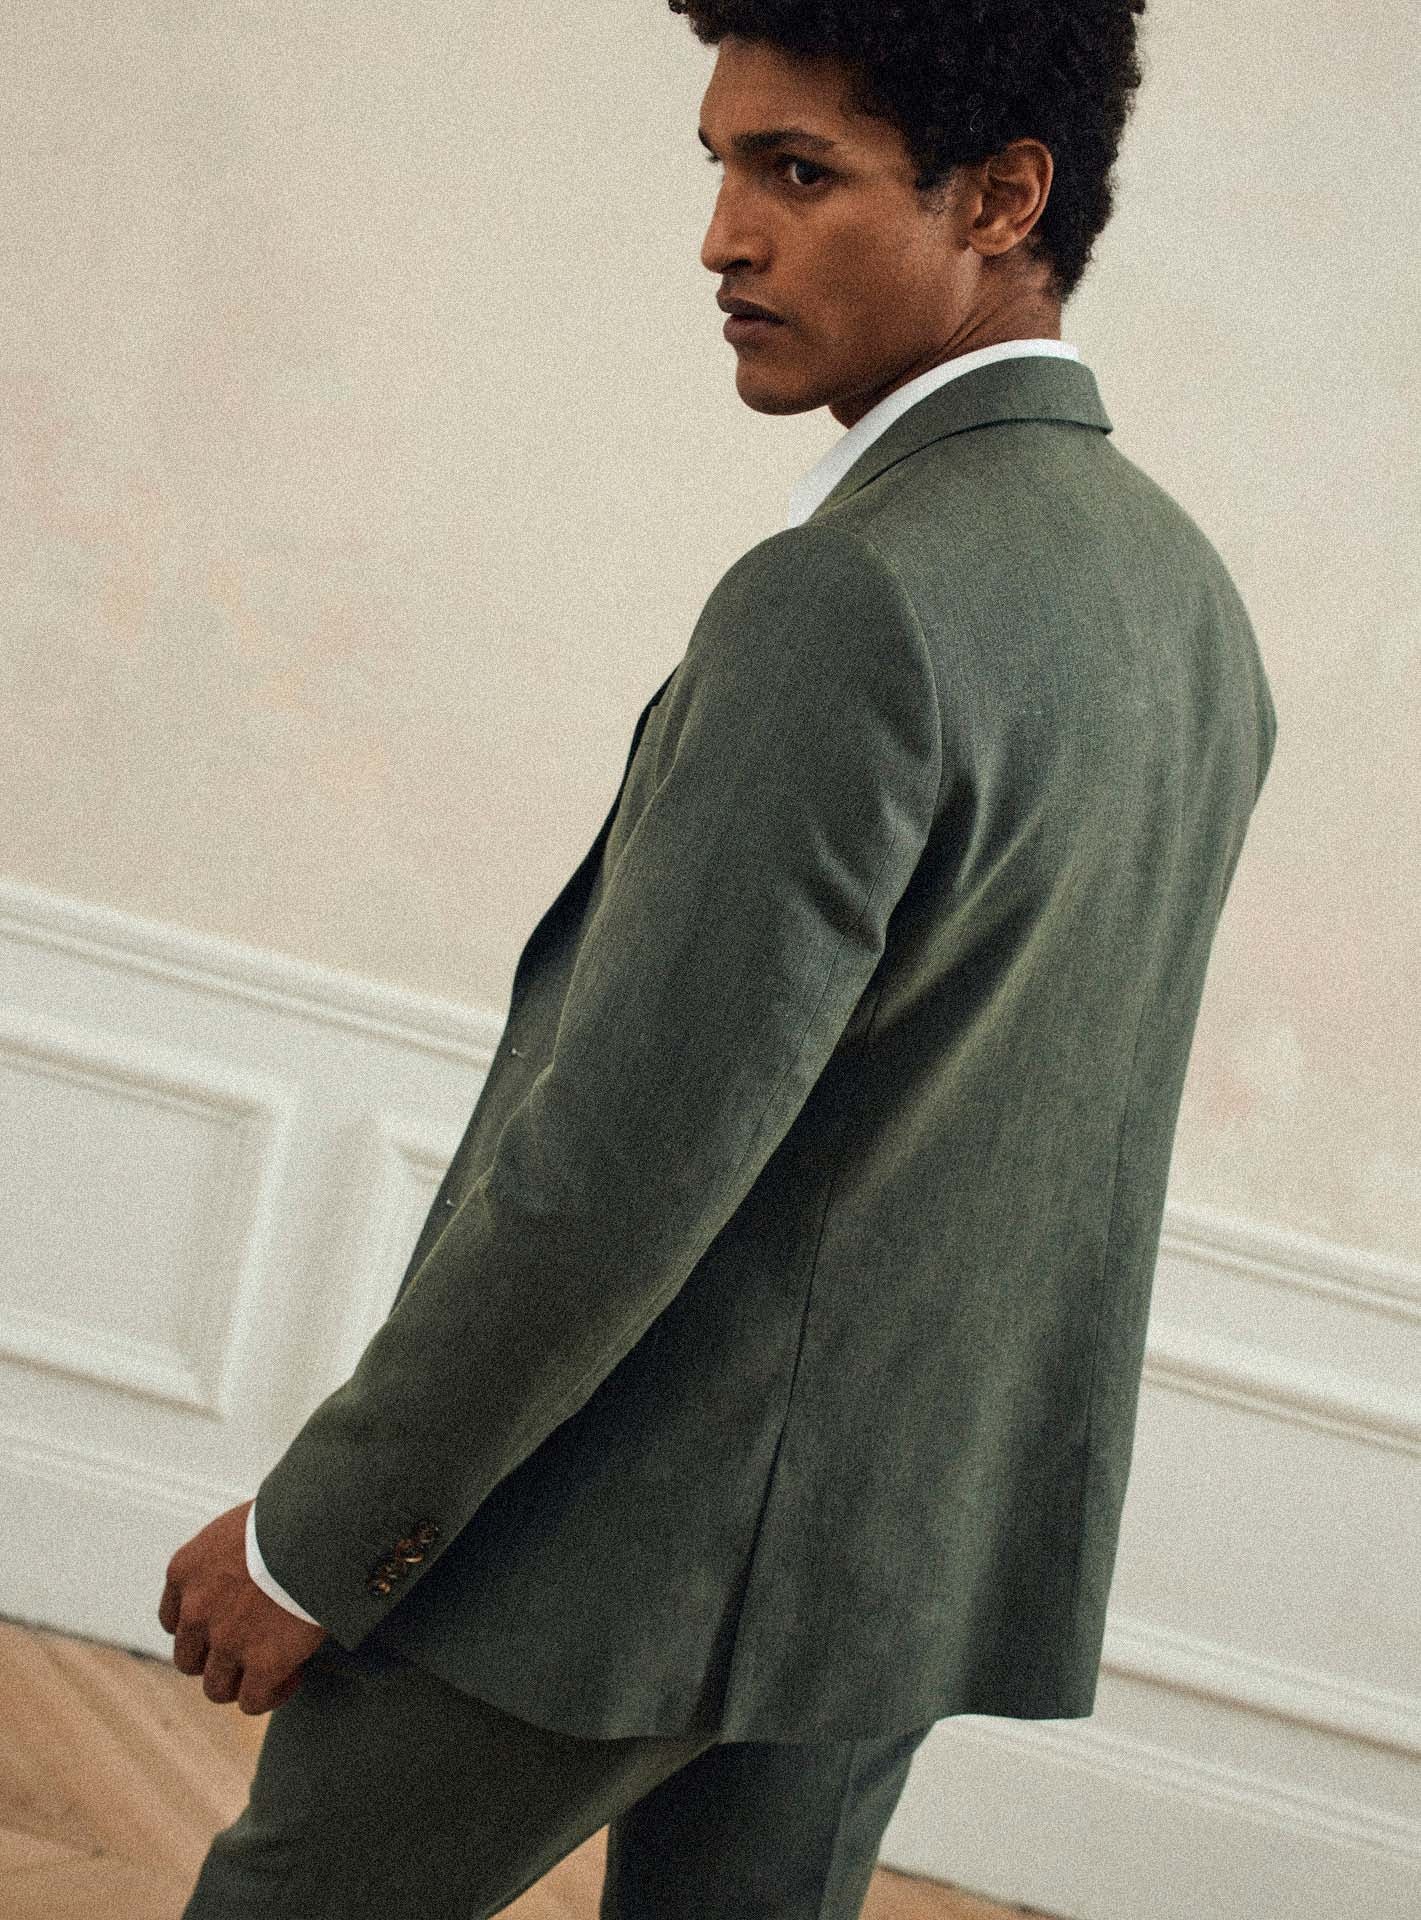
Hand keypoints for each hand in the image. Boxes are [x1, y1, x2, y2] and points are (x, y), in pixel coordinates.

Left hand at [159, 1498, 329, 1714]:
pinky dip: (271, 1695)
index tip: (227, 1626)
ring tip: (276, 1668)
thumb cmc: (294, 1514)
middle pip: (190, 1660)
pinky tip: (295, 1674)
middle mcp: (196, 1609)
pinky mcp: (262, 1663)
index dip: (201, 1630)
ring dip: (242, 1682)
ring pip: (217, 1688)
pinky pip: (253, 1701)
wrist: (321, 1527)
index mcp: (185, 1570)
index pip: (174, 1620)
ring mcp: (226, 1640)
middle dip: (218, 1659)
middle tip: (252, 1648)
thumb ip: (230, 1557)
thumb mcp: (242, 1526)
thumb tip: (249, 1572)